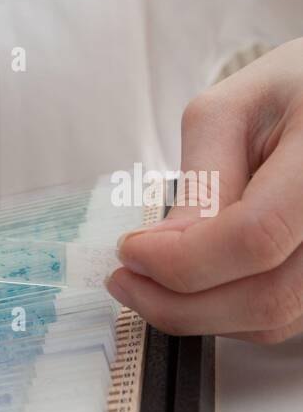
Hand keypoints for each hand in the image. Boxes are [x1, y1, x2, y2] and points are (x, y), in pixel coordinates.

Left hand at [107, 38, 302, 343]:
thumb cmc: (288, 91)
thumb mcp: (229, 110)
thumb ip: (201, 180)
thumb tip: (158, 250)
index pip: (254, 237)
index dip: (182, 259)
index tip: (128, 251)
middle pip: (266, 298)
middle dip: (178, 303)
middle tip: (124, 281)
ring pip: (274, 320)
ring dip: (200, 315)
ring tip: (151, 281)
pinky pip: (284, 316)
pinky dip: (231, 310)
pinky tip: (199, 281)